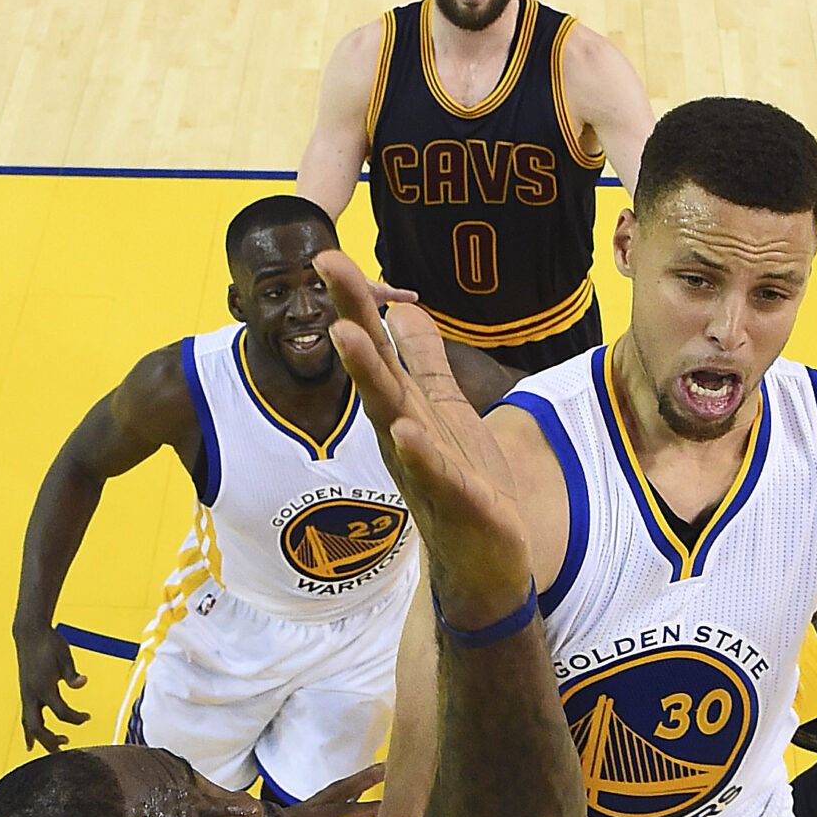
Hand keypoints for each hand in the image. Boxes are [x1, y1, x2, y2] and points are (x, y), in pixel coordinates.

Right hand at [14, 623, 88, 752]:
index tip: (88, 717)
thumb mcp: (65, 656)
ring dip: (41, 739)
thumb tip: (82, 683)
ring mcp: (26, 694)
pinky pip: (25, 717)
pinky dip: (28, 732)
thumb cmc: (50, 643)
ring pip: (29, 725)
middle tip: (67, 744)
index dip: (76, 718)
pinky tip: (30, 743)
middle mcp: (32, 694)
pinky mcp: (25, 692)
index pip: (62, 712)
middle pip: (38, 727)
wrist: (30, 633)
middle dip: (51, 740)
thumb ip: (72, 674)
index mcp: (44, 687)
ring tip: (55, 748)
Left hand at [280, 764, 386, 816]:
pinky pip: (313, 809)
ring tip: (370, 785)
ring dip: (347, 791)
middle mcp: (290, 814)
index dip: (361, 810)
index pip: (334, 813)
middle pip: (331, 793)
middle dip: (359, 782)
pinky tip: (336, 809)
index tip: (387, 806)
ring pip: (322, 798)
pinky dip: (331, 803)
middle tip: (386, 767)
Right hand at [315, 251, 529, 626]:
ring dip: (370, 376)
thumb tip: (403, 312)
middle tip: (330, 270)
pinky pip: (434, 472)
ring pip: (393, 416)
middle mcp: (404, 434)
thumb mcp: (445, 411)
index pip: (377, 348)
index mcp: (405, 410)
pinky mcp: (455, 501)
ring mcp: (425, 468)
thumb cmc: (464, 484)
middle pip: (375, 371)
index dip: (356, 301)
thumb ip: (425, 363)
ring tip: (348, 336)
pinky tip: (406, 430)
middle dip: (352, 319)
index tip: (329, 253)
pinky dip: (419, 452)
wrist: (487, 562)